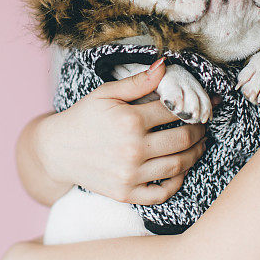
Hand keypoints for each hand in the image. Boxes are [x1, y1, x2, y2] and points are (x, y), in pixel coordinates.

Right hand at [35, 59, 206, 204]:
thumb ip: (138, 82)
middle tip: (202, 126)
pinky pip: (161, 194)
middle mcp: (133, 150)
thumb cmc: (83, 117)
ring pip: (178, 166)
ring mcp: (130, 175)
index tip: (203, 106)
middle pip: (182, 139)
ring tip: (198, 145)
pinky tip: (181, 170)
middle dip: (199, 131)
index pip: (173, 112)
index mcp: (129, 121)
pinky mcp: (126, 194)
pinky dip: (177, 183)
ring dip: (195, 154)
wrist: (57, 151)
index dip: (192, 106)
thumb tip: (165, 65)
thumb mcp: (106, 93)